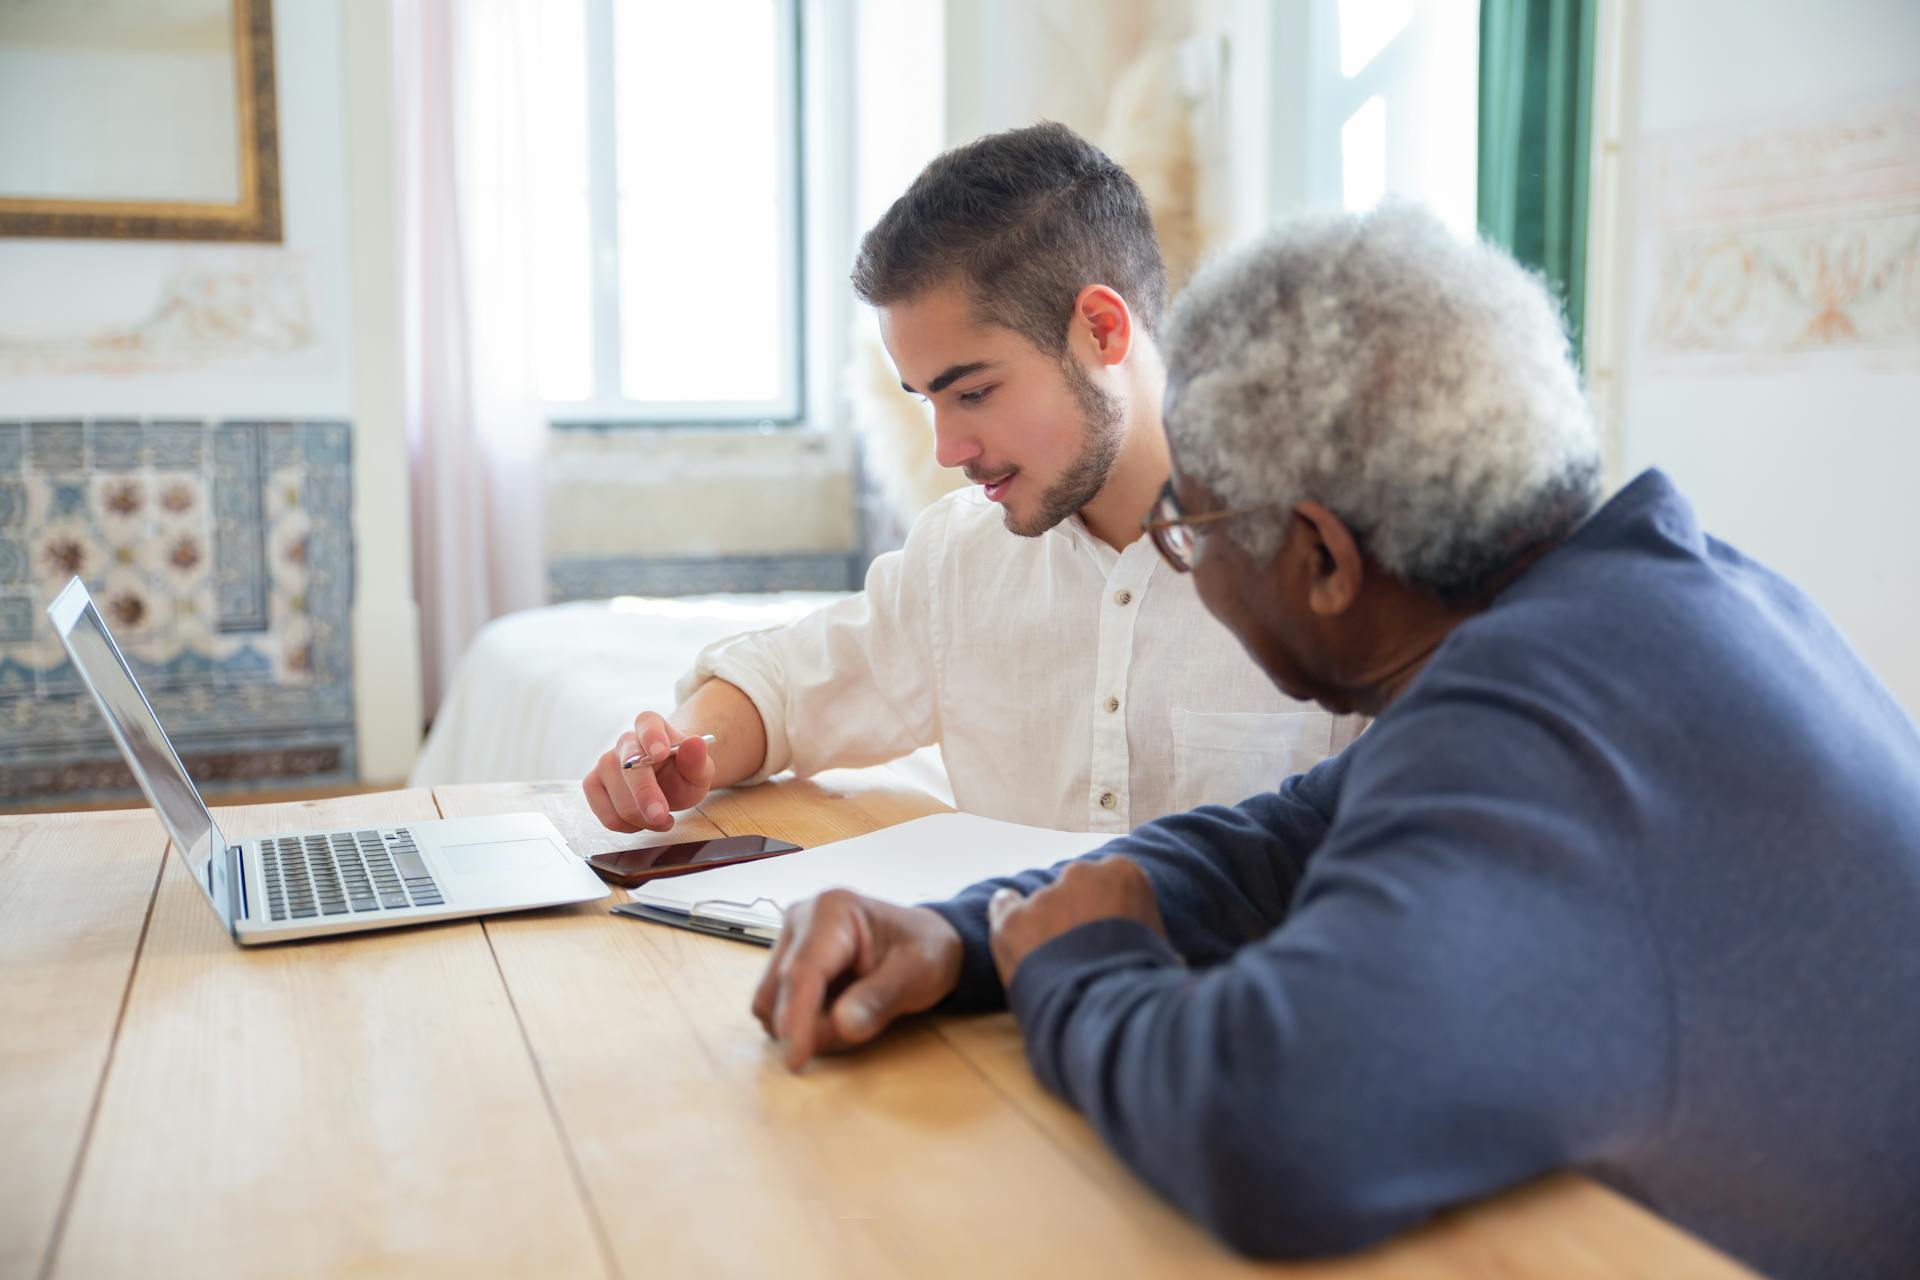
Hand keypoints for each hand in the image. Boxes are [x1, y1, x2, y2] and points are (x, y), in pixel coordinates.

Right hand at [581, 710, 715, 832]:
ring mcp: (605, 763)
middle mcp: (626, 742)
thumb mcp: (699, 771)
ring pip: (619, 799)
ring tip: (662, 817)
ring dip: (644, 819)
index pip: (648, 724)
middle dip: (645, 795)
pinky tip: (643, 821)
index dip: (652, 737)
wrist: (667, 783)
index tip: (660, 754)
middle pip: (629, 769)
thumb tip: (695, 743)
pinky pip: (607, 815)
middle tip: (662, 816)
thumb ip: (697, 759)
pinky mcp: (593, 785)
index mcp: (653, 726)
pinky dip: (629, 827)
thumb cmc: (682, 773)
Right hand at [751, 889, 963, 1070]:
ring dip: (807, 1027)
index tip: (796, 1059)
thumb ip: (881, 998)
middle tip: (861, 1026)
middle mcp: (800, 919)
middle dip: (810, 1025)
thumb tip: (843, 1026)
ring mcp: (788, 941)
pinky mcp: (784, 963)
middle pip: (778, 991)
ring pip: (772, 1004)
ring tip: (856, 1014)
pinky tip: (840, 1011)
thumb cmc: (925, 951)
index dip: (796, 1017)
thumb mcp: (918, 974)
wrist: (924, 942)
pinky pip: (778, 1008)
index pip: (802, 971)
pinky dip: (804, 1023)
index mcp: (832, 911)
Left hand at [988, 857, 1166, 987]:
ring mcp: (1044, 896)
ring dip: (1045, 929)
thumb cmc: (1145, 981)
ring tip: (1055, 969)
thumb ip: (1143, 934)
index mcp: (1124, 873)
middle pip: (1073, 889)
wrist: (1108, 1007)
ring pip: (1040, 906)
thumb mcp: (1161, 950)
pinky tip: (1017, 947)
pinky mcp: (1012, 921)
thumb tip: (1157, 955)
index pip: (1109, 882)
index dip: (1106, 911)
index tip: (1105, 936)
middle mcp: (1082, 873)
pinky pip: (1003, 909)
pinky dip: (1009, 927)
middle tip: (1080, 954)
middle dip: (1074, 914)